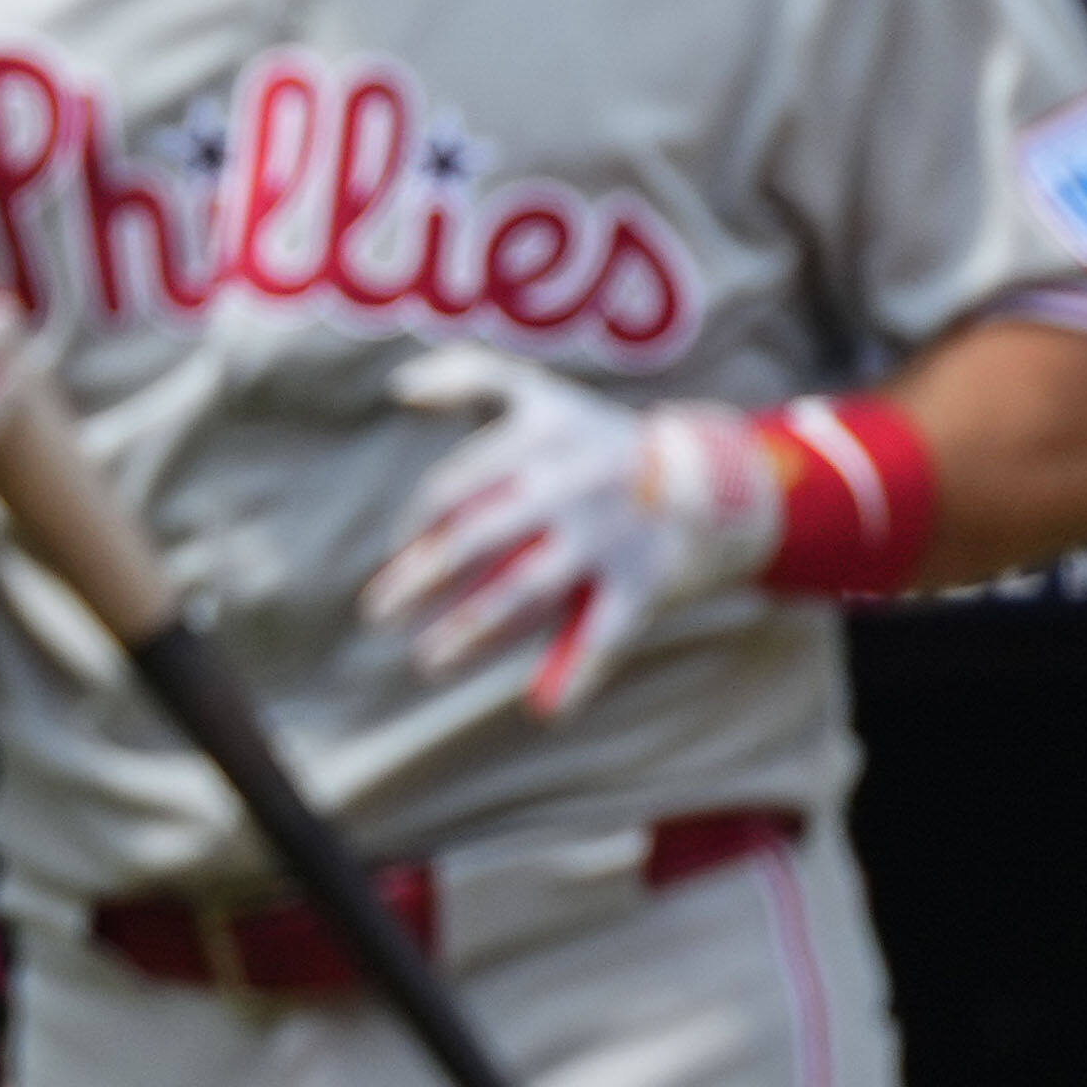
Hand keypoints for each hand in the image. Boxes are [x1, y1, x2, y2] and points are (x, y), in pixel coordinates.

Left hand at [360, 348, 780, 718]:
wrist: (707, 476)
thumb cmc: (594, 441)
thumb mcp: (541, 394)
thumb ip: (471, 376)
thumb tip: (400, 387)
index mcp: (538, 436)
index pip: (449, 490)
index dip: (413, 531)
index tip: (401, 559)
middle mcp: (570, 483)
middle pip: (474, 540)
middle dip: (417, 583)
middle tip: (378, 616)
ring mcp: (607, 534)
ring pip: (525, 592)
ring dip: (469, 634)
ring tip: (427, 664)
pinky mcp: (646, 579)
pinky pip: (605, 634)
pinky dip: (578, 675)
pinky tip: (544, 710)